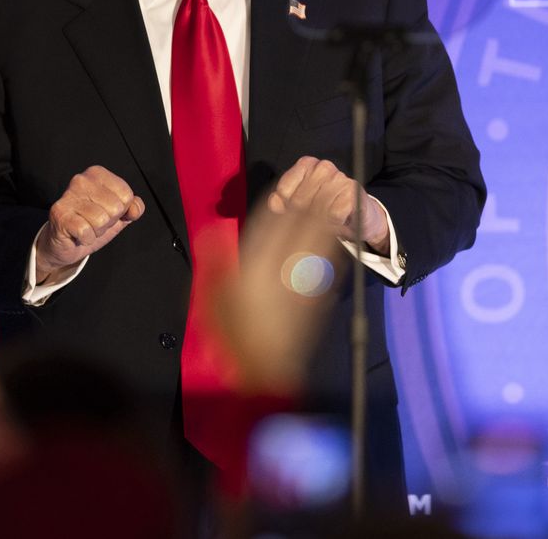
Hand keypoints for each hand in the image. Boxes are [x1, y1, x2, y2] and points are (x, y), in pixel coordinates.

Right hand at [34, 166, 144, 281]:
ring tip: (86, 228)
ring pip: (101, 220)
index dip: (120, 211)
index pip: (126, 195)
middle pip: (115, 208)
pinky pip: (86, 231)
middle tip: (93, 222)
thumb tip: (135, 209)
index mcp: (97, 174)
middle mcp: (81, 180)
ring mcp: (68, 196)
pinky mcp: (59, 214)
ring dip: (96, 231)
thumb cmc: (92, 225)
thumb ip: (132, 209)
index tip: (105, 212)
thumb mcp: (118, 216)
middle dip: (108, 222)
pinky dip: (86, 239)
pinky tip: (77, 235)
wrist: (66, 244)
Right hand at [218, 201, 344, 394]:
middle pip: (304, 227)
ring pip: (319, 241)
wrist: (266, 369)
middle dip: (315, 201)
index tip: (298, 182)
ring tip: (335, 197)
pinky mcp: (316, 296)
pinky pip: (326, 262)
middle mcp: (285, 268)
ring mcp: (304, 282)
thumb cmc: (233, 334)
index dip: (288, 201)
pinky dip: (333, 244)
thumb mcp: (212, 297)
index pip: (276, 225)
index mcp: (259, 265)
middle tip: (325, 177)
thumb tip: (210, 231)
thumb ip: (214, 262)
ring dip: (329, 217)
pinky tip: (337, 236)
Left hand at [267, 156, 389, 254]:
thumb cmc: (328, 208)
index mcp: (306, 164)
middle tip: (309, 225)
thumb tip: (274, 203)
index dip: (285, 208)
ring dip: (319, 222)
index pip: (284, 189)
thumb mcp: (302, 204)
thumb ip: (283, 202)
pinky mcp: (353, 191)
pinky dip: (334, 224)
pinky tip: (337, 221)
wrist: (359, 216)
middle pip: (299, 200)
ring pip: (316, 208)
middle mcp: (323, 167)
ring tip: (325, 222)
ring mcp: (339, 177)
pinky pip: (334, 215)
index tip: (292, 215)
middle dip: (301, 218)